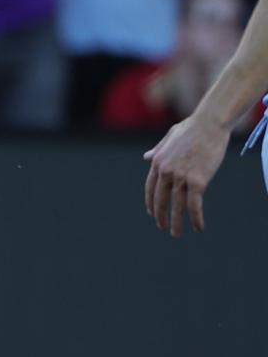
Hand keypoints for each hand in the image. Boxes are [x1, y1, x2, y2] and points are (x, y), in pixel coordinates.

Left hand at [143, 113, 227, 235]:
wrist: (209, 123)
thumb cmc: (192, 128)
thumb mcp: (169, 138)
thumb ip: (157, 150)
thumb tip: (146, 157)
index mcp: (158, 162)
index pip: (151, 188)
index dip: (151, 202)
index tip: (152, 213)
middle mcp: (166, 171)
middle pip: (160, 200)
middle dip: (160, 216)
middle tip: (162, 227)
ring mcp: (180, 177)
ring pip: (176, 206)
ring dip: (176, 222)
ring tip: (176, 234)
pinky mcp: (198, 180)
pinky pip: (195, 204)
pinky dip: (196, 218)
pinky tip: (198, 227)